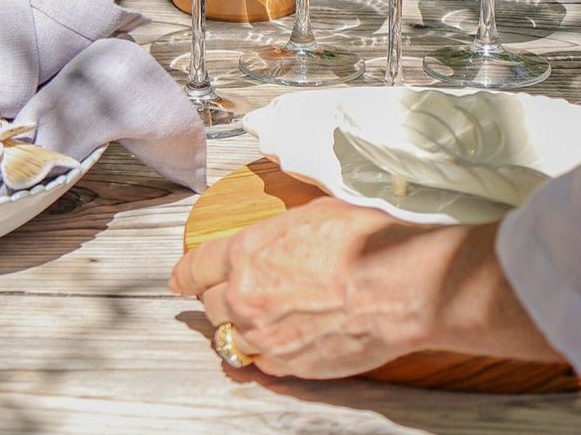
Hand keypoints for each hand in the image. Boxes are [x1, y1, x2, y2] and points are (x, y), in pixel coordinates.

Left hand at [170, 196, 558, 378]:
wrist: (399, 287)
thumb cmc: (364, 241)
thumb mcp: (310, 214)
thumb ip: (277, 232)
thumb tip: (274, 235)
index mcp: (246, 252)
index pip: (194, 267)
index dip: (185, 273)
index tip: (180, 278)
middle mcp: (245, 296)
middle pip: (209, 304)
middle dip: (219, 297)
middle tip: (235, 293)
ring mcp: (264, 336)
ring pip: (230, 336)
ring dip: (240, 327)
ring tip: (262, 318)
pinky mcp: (288, 367)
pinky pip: (260, 363)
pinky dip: (265, 352)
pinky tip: (284, 339)